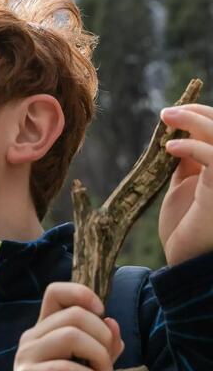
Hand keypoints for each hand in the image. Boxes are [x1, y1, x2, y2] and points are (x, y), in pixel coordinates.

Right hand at [6, 283, 122, 370]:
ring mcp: (27, 356)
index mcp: (45, 329)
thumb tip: (113, 323)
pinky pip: (63, 368)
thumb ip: (101, 346)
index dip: (82, 294)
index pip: (56, 292)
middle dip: (102, 337)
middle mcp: (32, 337)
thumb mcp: (87, 368)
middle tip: (107, 364)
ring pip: (71, 335)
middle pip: (74, 315)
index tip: (101, 313)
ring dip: (98, 356)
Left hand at [159, 104, 212, 265]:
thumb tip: (181, 134)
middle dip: (199, 113)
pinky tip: (169, 149)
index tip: (175, 112)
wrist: (185, 259)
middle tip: (167, 112)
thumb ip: (189, 160)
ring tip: (167, 118)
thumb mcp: (186, 185)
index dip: (203, 115)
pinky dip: (191, 147)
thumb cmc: (186, 225)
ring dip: (195, 121)